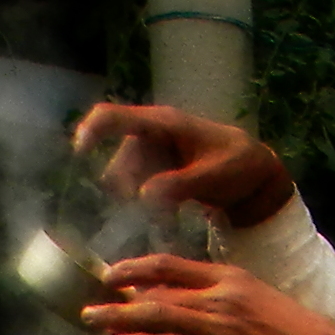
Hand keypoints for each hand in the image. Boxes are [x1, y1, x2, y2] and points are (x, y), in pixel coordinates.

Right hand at [74, 104, 294, 229]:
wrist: (256, 175)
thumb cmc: (238, 167)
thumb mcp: (212, 176)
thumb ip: (178, 185)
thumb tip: (142, 196)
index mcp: (164, 123)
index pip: (115, 116)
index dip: (91, 130)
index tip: (78, 153)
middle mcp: (151, 134)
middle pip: (120, 160)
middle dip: (128, 187)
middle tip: (153, 210)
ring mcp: (153, 153)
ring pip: (128, 178)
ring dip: (139, 200)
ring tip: (168, 216)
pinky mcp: (157, 171)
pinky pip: (139, 187)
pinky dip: (148, 203)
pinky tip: (168, 217)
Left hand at [82, 256, 334, 334]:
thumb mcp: (270, 306)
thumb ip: (236, 304)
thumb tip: (208, 313)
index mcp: (235, 278)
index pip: (175, 266)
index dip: (140, 269)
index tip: (118, 275)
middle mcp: (223, 295)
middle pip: (158, 289)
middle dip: (120, 296)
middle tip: (93, 303)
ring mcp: (220, 325)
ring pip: (157, 315)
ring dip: (120, 318)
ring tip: (94, 321)